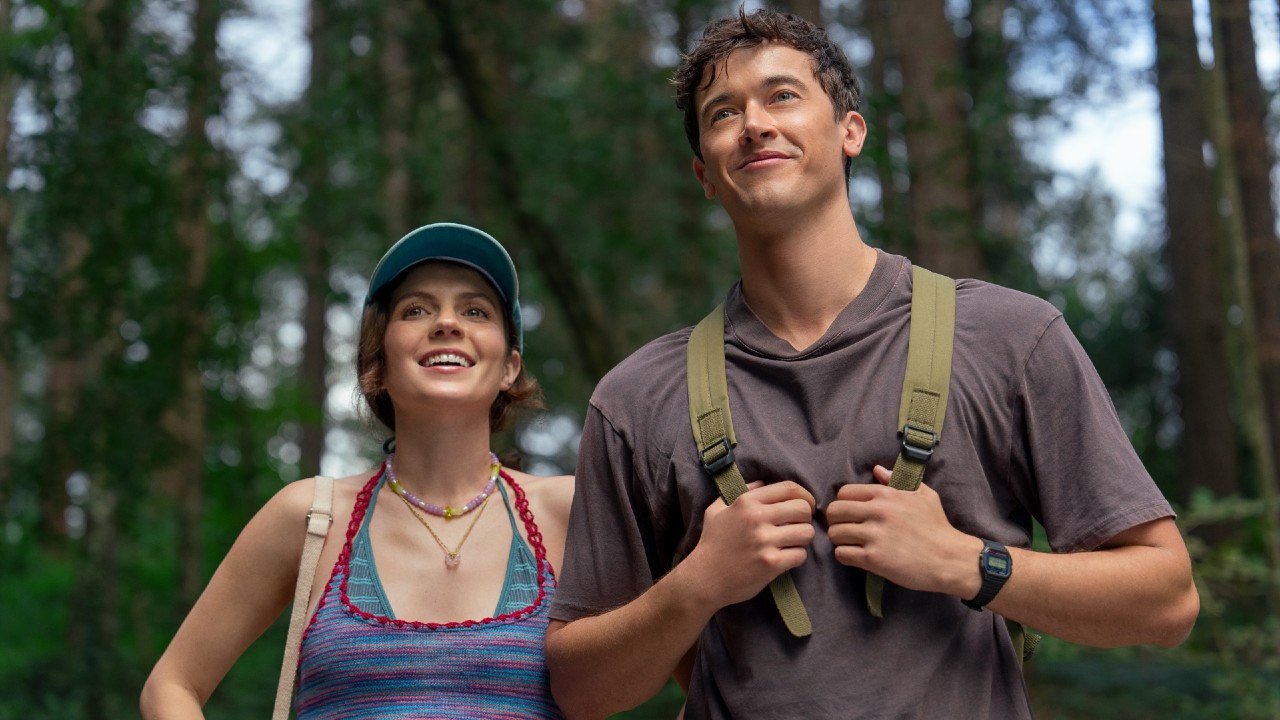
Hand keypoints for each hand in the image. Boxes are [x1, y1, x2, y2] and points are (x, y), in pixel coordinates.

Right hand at [683, 480, 816, 607]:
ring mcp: (764, 541)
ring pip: (806, 532)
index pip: (788, 488)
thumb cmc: (711, 543)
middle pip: (802, 508)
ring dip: (803, 539)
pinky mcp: (771, 563)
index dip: (804, 495)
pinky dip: (797, 557)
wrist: (704, 578)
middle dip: (806, 517)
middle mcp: (756, 518)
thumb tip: (763, 483)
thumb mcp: (717, 509)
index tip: (806, 504)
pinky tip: (786, 559)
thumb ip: (740, 493)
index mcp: (746, 502)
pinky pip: (800, 555)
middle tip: (798, 526)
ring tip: (792, 543)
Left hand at [825, 465, 978, 594]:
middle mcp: (877, 512)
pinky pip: (841, 554)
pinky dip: (844, 556)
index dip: (844, 503)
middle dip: (836, 521)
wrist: (950, 559)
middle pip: (834, 511)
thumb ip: (898, 481)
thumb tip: (877, 470)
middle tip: (845, 529)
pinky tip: (855, 556)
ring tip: (850, 543)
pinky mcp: (873, 559)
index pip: (844, 492)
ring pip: (835, 533)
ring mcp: (874, 536)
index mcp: (886, 495)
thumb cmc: (938, 527)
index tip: (850, 513)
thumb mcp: (924, 496)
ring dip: (839, 540)